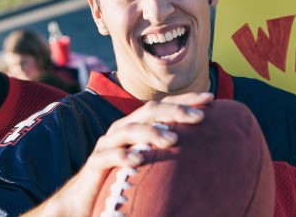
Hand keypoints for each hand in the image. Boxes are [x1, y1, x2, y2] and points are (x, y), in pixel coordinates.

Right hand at [25, 92, 213, 216]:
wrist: (85, 197)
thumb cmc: (123, 175)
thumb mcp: (147, 158)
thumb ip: (167, 149)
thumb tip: (205, 148)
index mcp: (136, 125)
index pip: (163, 106)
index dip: (185, 100)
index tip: (211, 99)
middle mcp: (122, 129)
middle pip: (149, 111)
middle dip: (175, 111)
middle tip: (199, 118)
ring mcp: (107, 144)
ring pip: (130, 129)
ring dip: (153, 132)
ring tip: (174, 140)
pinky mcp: (96, 163)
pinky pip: (109, 156)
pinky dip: (124, 156)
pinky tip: (139, 160)